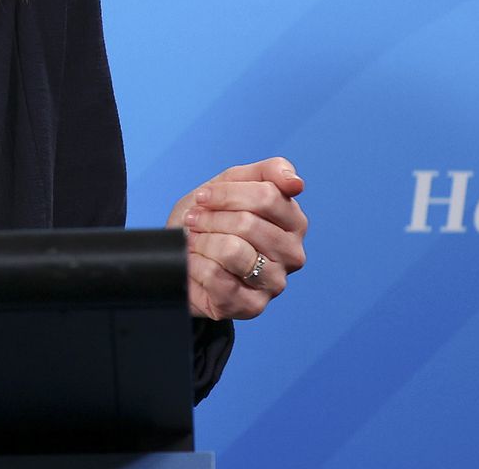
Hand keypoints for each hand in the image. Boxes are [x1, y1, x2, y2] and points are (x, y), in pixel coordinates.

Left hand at [166, 156, 306, 320]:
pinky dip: (195, 265)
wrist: (182, 259)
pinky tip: (195, 264)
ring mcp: (275, 282)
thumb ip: (268, 172)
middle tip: (194, 220)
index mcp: (294, 221)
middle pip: (247, 223)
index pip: (266, 196)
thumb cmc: (211, 220)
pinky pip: (216, 277)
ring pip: (232, 250)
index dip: (226, 194)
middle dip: (210, 218)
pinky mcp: (252, 306)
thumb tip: (296, 182)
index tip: (203, 197)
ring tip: (194, 241)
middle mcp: (293, 254)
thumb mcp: (232, 184)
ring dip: (201, 241)